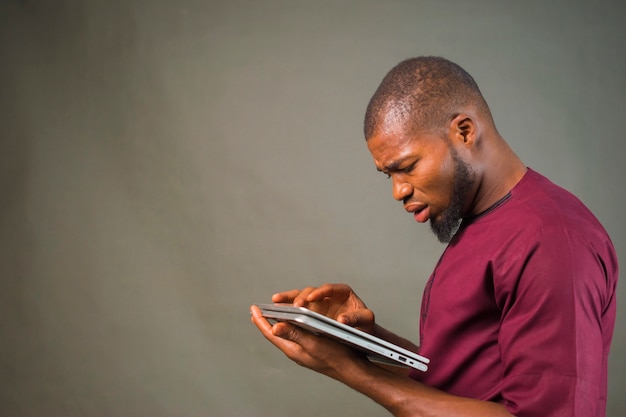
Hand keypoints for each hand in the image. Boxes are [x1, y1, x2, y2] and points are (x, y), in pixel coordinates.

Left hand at [250, 304, 364, 377]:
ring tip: (273, 313)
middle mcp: (296, 350)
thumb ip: (294, 335)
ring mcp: (303, 350)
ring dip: (279, 322)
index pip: (270, 333)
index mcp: (293, 349)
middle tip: (258, 311)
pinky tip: (295, 321)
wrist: (352, 368)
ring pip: (286, 333)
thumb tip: (274, 328)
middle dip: (266, 321)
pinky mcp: (312, 348)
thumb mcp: (313, 343)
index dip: (261, 321)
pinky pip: (296, 334)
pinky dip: (291, 325)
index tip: (253, 309)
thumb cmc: (335, 357)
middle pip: (275, 333)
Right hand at [271, 283, 375, 333]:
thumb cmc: (366, 325)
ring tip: (278, 302)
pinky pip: (297, 306)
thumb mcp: (365, 320)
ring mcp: (318, 303)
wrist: (363, 333)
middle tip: (296, 306)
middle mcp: (328, 295)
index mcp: (343, 292)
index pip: (329, 288)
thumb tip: (342, 319)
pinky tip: (276, 308)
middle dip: (302, 297)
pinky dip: (287, 306)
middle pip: (312, 291)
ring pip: (301, 296)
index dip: (320, 292)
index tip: (312, 298)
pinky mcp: (311, 311)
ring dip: (289, 299)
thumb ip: (355, 319)